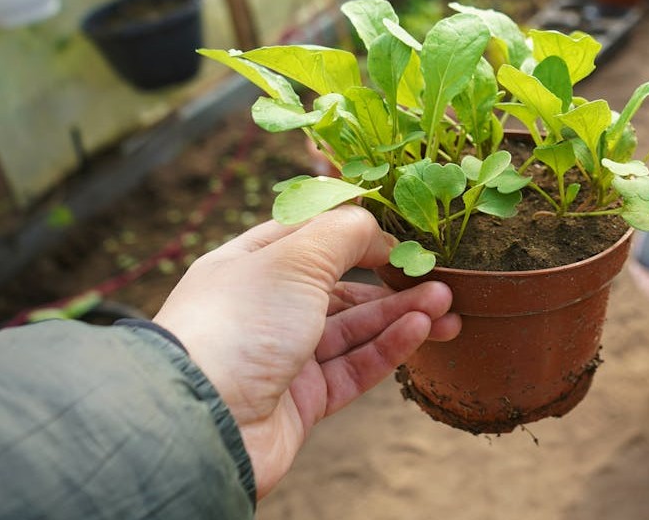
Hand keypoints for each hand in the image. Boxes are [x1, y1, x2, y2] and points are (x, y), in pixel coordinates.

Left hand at [152, 205, 460, 497]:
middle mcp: (266, 308)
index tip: (403, 233)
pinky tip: (421, 331)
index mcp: (251, 265)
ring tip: (447, 305)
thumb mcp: (294, 258)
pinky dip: (388, 348)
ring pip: (355, 329)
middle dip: (392, 281)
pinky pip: (354, 368)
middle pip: (341, 287)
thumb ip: (342, 233)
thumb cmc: (238, 324)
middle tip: (440, 277)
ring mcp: (285, 356)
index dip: (358, 233)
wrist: (201, 423)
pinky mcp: (302, 400)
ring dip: (402, 314)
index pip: (311, 238)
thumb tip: (375, 225)